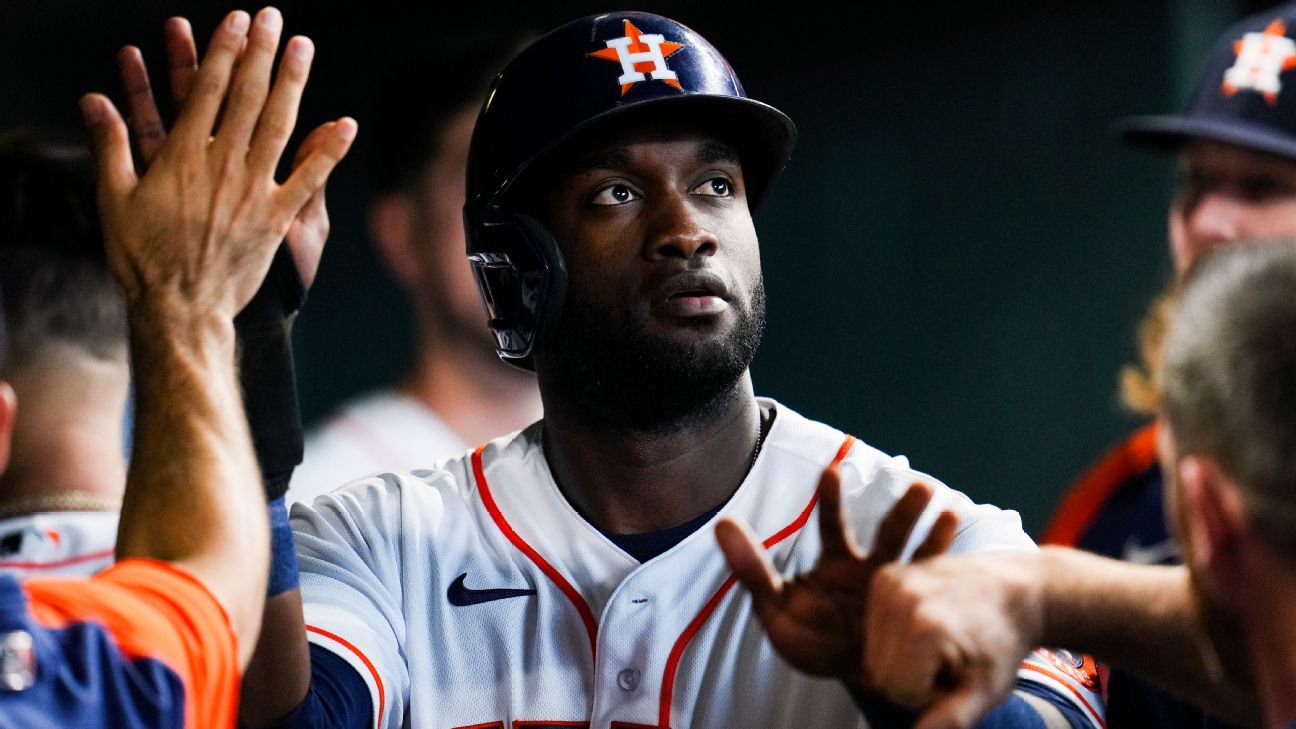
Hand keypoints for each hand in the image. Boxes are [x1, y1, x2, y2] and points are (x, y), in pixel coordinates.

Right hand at [82, 8, 354, 318]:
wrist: (179, 308)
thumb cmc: (141, 257)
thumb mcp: (112, 198)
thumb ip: (110, 145)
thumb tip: (95, 100)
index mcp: (181, 157)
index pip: (206, 90)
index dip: (223, 51)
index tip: (236, 21)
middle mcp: (221, 166)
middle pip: (246, 96)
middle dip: (259, 52)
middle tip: (272, 16)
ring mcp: (253, 191)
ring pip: (278, 124)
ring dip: (292, 82)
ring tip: (303, 46)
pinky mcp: (276, 219)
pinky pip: (309, 179)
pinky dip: (328, 151)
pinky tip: (345, 124)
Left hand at [715, 466, 957, 687]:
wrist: (845, 676)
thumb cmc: (809, 638)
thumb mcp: (774, 607)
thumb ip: (751, 567)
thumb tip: (721, 523)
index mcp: (837, 562)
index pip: (834, 523)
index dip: (833, 498)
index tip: (832, 472)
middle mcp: (872, 568)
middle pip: (888, 533)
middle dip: (905, 511)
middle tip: (919, 488)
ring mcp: (898, 590)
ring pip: (917, 557)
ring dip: (933, 535)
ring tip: (948, 512)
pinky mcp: (917, 614)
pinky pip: (934, 592)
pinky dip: (947, 572)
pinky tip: (961, 558)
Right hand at [865, 552, 1044, 728]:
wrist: (1014, 589)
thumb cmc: (1002, 642)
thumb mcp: (986, 691)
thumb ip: (949, 720)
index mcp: (925, 629)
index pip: (898, 693)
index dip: (929, 695)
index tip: (958, 675)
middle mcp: (901, 599)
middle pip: (880, 673)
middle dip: (911, 678)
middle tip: (949, 659)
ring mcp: (890, 582)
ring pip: (873, 654)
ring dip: (901, 659)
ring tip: (938, 644)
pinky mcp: (884, 576)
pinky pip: (873, 629)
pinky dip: (895, 637)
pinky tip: (925, 626)